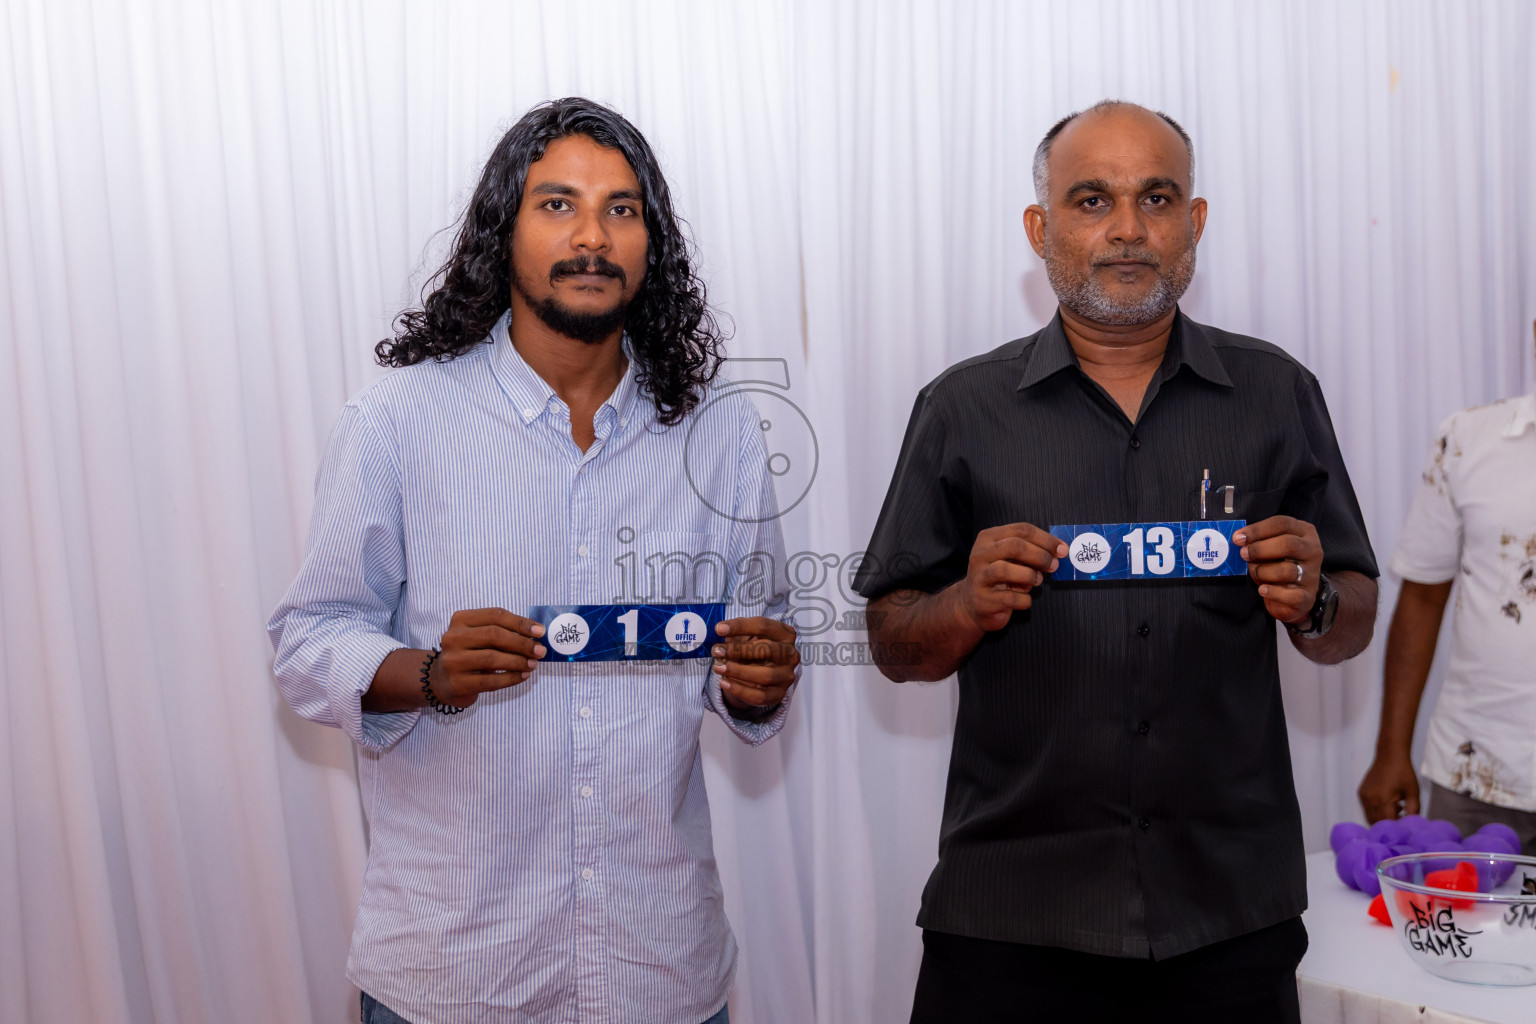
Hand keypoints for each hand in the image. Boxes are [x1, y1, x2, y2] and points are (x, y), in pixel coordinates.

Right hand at [432, 608, 546, 708]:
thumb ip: (503, 632)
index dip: (520, 623)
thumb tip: (536, 635)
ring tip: (533, 664)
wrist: (441, 680)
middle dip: (522, 643)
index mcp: (460, 619)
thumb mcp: (480, 637)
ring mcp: (452, 661)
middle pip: (494, 635)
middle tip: (540, 651)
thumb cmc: (469, 654)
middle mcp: (453, 637)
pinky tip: (523, 676)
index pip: (495, 615)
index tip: (540, 632)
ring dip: (518, 661)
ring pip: (492, 658)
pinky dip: (511, 678)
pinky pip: (490, 680)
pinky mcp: (457, 683)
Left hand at [712, 616, 798, 710]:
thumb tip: (720, 630)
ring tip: (719, 667)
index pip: (763, 626)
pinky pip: (760, 696)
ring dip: (738, 671)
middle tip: (717, 651)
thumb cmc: (752, 651)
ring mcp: (787, 675)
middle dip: (739, 649)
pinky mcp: (779, 694)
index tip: (719, 629)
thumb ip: (736, 633)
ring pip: (766, 675)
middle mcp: (790, 654)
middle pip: (767, 649)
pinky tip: (724, 682)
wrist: (757, 673)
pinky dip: (740, 690)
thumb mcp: (746, 637)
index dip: (740, 626)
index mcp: (785, 634)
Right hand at [956, 523, 1065, 632]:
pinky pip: (1010, 598)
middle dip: (1040, 555)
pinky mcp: (983, 600)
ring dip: (1030, 575)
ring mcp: (979, 577)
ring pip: (1006, 570)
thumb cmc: (999, 577)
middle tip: (1053, 565)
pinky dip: (1024, 599)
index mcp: (988, 538)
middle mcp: (980, 555)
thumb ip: (1029, 551)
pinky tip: (1024, 599)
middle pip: (1014, 546)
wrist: (973, 605)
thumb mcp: (1010, 558)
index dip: (1045, 539)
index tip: (1062, 549)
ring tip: (1037, 580)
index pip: (1021, 530)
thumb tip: (1058, 552)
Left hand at [1234, 516, 1322, 624]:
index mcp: (1304, 532)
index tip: (1237, 538)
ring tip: (1255, 574)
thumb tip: (1239, 540)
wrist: (1293, 597)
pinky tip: (1262, 589)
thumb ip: (1258, 541)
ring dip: (1263, 572)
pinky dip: (1273, 592)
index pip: (1282, 524)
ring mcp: (1312, 574)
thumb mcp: (1270, 548)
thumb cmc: (1277, 565)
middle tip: (1243, 554)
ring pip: (1287, 570)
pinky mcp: (1308, 596)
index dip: (1257, 530)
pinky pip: (1291, 595)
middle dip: (1260, 549)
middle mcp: (1312, 550)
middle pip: (1288, 544)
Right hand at [1358, 754, 1420, 821]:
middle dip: (1388, 825)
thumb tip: (1412, 826)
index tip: (1406, 827)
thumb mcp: (1413, 794)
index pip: (1387, 824)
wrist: (1390, 755)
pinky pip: (1367, 809)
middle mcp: (1370, 800)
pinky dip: (1376, 812)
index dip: (1397, 828)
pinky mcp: (1361, 793)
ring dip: (1381, 819)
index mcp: (1383, 800)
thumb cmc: (1403, 772)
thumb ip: (1413, 812)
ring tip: (1397, 811)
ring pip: (1370, 817)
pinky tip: (1389, 804)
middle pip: (1376, 823)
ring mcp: (1363, 796)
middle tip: (1402, 820)